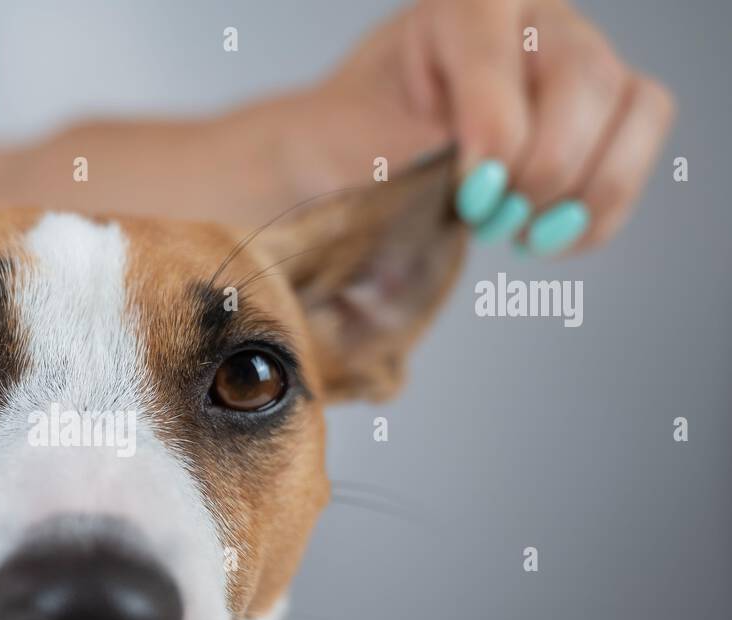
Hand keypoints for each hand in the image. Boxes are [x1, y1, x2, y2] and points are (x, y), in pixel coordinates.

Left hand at [315, 0, 674, 254]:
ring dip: (584, 193)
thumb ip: (387, 152)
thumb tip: (475, 192)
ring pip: (635, 108)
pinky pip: (639, 146)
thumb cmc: (352, 135)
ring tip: (522, 234)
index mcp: (463, 4)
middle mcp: (533, 16)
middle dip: (543, 171)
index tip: (471, 194)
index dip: (495, 131)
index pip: (497, 46)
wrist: (361, 148)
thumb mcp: (341, 134)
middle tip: (490, 221)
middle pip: (583, 79)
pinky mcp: (608, 105)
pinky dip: (601, 210)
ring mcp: (580, 54)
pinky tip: (548, 237)